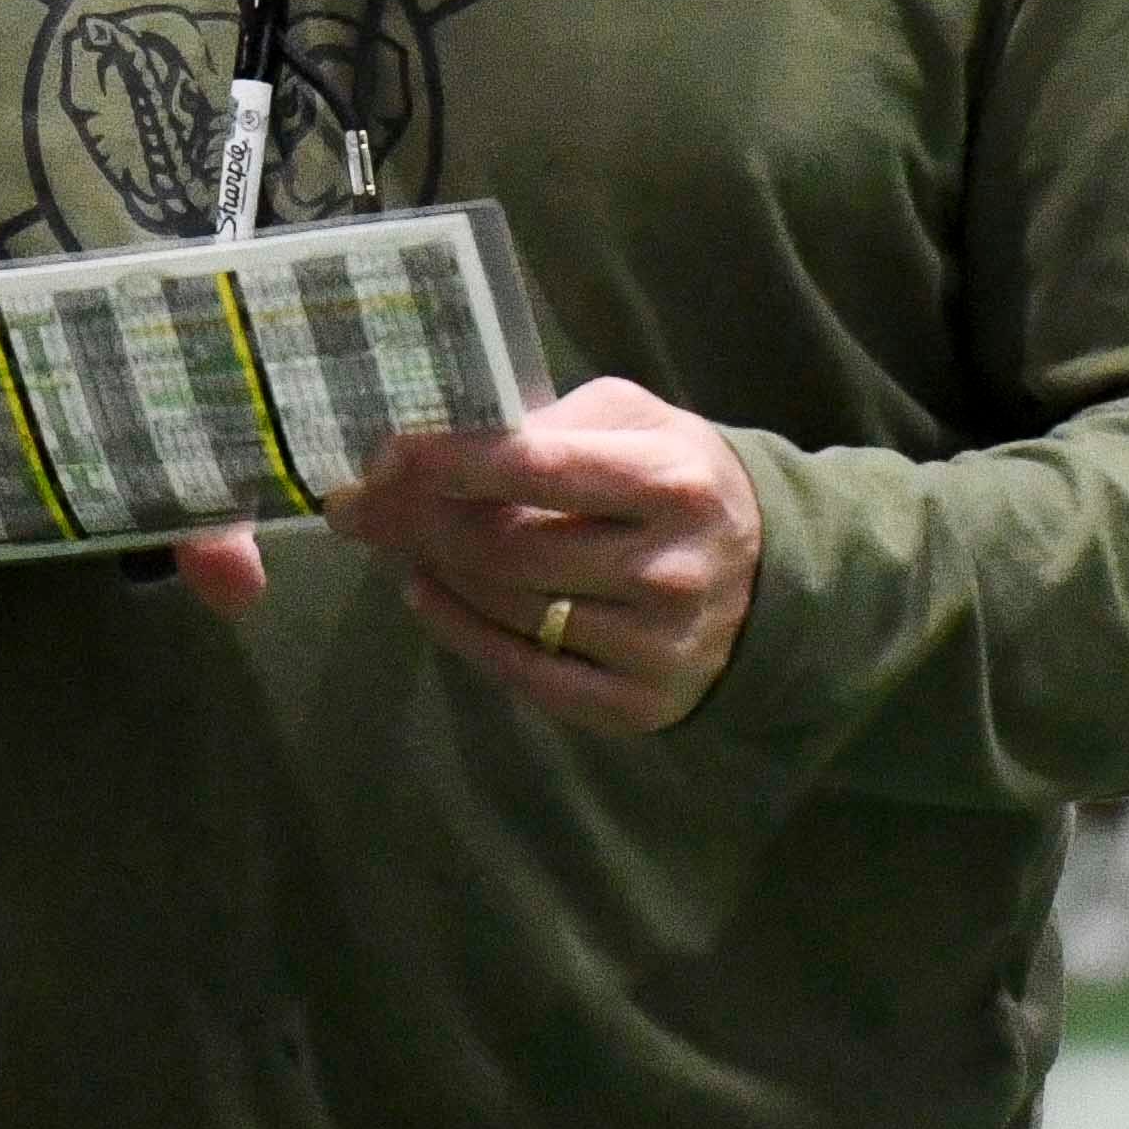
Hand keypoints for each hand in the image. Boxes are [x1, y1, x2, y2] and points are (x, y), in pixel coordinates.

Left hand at [282, 378, 764, 732]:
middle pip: (507, 547)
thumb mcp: (635, 423)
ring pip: (507, 608)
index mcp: (671, 481)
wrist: (771, 578)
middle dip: (417, 521)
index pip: (538, 468)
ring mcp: (656, 646)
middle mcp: (669, 568)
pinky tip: (425, 592)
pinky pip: (523, 672)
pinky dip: (460, 630)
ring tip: (393, 538)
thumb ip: (548, 426)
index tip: (383, 452)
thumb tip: (435, 443)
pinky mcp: (639, 705)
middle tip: (357, 503)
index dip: (449, 461)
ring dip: (432, 569)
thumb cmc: (678, 481)